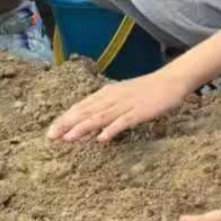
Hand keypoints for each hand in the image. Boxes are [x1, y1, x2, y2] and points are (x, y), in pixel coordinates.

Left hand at [47, 71, 193, 142]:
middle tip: (51, 137)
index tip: (50, 131)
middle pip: (86, 112)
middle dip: (67, 124)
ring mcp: (125, 105)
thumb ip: (107, 109)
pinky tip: (101, 139)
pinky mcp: (139, 112)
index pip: (81, 106)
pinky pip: (123, 122)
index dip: (65, 118)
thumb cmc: (147, 91)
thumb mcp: (122, 97)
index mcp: (107, 94)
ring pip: (100, 117)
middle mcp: (112, 98)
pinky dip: (111, 130)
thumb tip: (91, 127)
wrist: (170, 81)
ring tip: (68, 138)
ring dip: (83, 128)